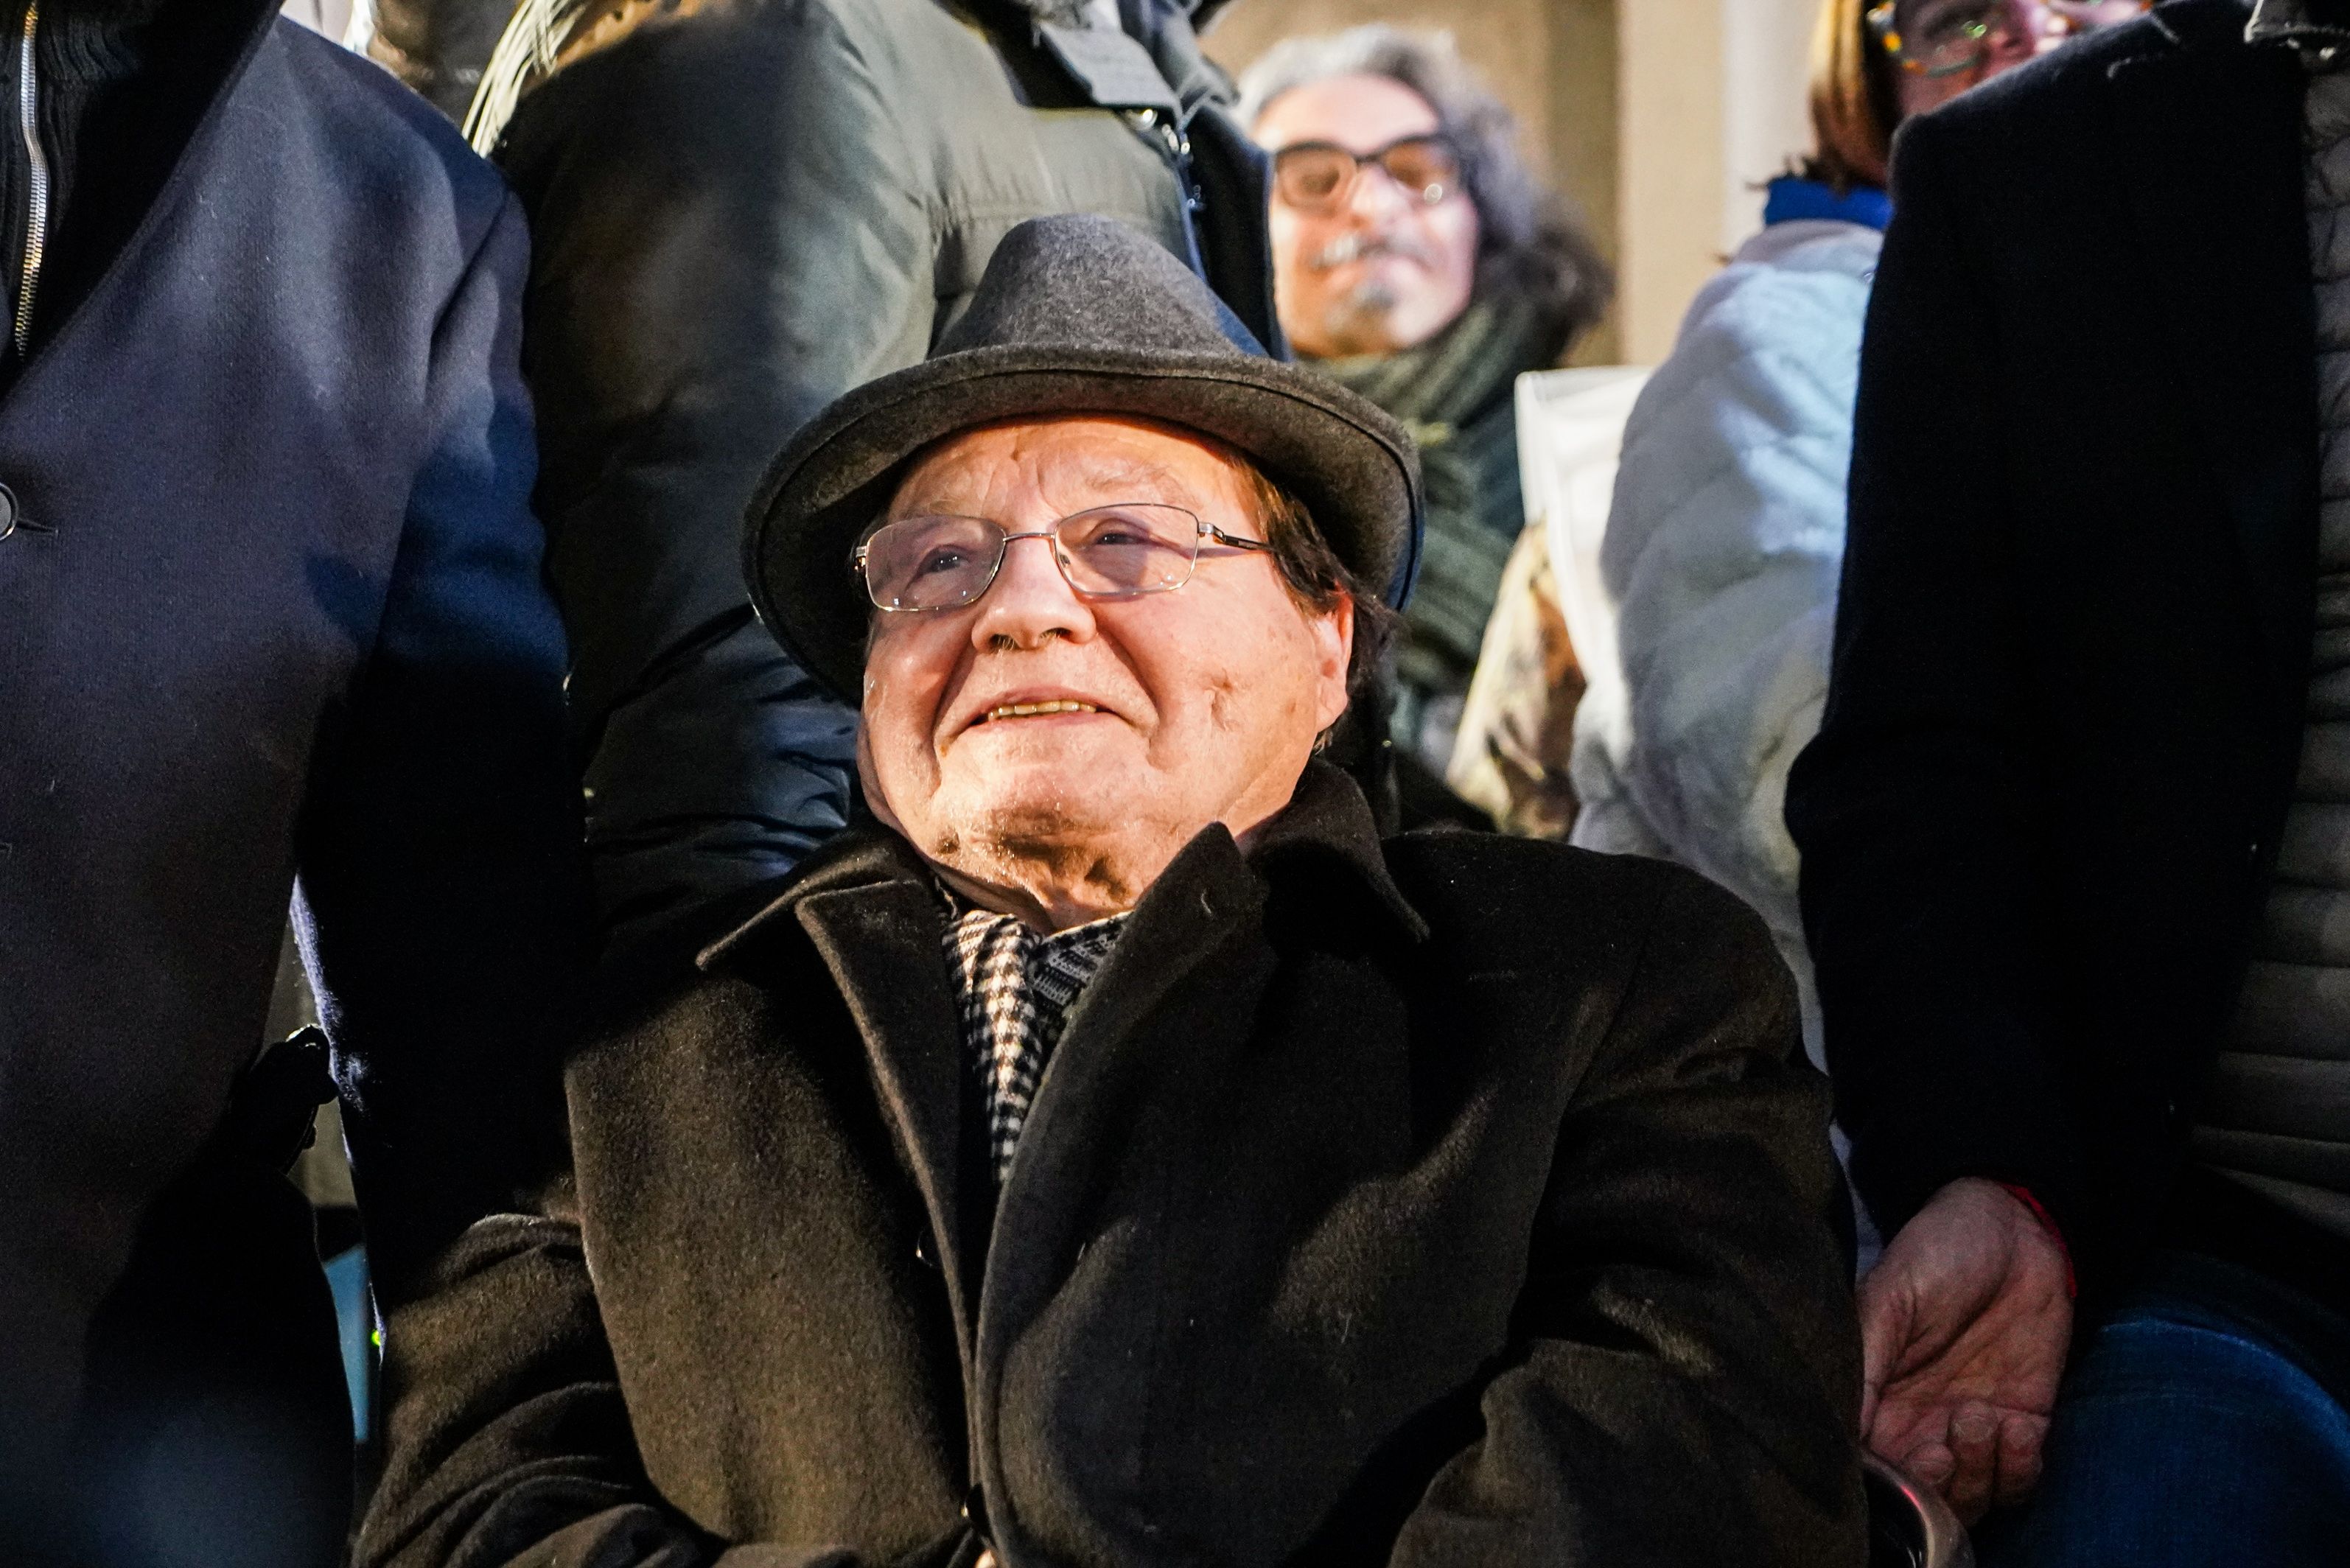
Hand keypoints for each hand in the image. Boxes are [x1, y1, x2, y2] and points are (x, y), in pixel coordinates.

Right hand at [1858, 1177, 2071, 1523]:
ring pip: (1972, 1496)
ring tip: (1983, 1417)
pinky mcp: (2023, 1425)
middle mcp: (1919, 1424)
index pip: (1872, 1466)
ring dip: (1980, 1474)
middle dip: (1939, 1485)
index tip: (1910, 1457)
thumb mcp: (1890, 1296)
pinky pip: (2020, 1479)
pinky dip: (2020, 1468)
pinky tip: (2017, 1424)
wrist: (2015, 1228)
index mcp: (1875, 1398)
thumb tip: (1844, 1433)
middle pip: (1924, 1496)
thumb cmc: (1938, 1251)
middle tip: (1948, 1440)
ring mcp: (1971, 1428)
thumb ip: (1864, 1363)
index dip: (1891, 1481)